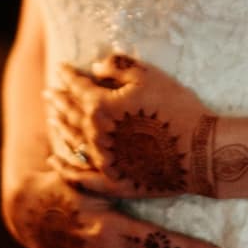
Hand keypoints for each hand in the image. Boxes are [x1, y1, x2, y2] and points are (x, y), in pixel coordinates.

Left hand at [48, 54, 217, 198]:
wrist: (199, 150)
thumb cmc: (177, 109)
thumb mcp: (150, 77)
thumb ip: (120, 67)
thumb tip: (96, 67)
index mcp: (101, 107)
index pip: (77, 86)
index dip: (68, 75)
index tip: (61, 67)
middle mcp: (94, 135)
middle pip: (69, 113)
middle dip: (57, 99)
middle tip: (48, 92)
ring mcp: (101, 160)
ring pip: (71, 141)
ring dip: (58, 126)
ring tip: (52, 116)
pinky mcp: (111, 180)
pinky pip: (79, 176)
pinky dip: (64, 168)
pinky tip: (54, 160)